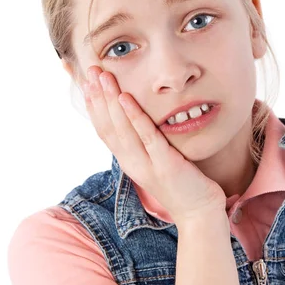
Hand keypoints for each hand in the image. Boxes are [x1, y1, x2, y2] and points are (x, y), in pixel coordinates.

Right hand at [83, 66, 226, 227]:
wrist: (199, 214)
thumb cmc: (182, 183)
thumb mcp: (157, 160)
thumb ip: (146, 142)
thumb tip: (138, 118)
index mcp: (128, 160)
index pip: (104, 129)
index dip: (93, 105)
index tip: (85, 81)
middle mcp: (131, 163)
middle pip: (107, 126)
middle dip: (96, 96)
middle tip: (89, 70)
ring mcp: (146, 165)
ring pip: (121, 129)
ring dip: (109, 101)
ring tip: (102, 76)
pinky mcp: (165, 166)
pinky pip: (147, 137)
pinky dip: (134, 117)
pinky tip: (126, 98)